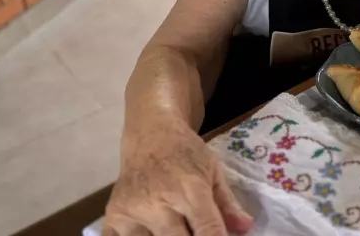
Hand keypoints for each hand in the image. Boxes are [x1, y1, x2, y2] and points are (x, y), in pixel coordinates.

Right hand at [103, 119, 252, 235]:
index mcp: (190, 189)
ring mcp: (132, 212)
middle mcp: (159, 202)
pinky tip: (150, 232)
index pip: (207, 231)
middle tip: (195, 231)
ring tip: (176, 227)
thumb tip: (246, 228)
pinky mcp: (113, 217)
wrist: (149, 134)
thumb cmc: (186, 153)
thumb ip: (228, 203)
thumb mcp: (213, 170)